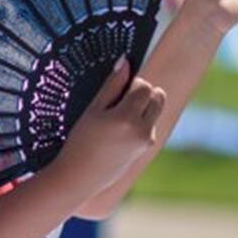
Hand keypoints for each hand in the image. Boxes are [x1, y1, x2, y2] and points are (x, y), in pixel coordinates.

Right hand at [51, 57, 165, 198]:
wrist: (80, 176)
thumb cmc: (81, 141)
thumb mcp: (93, 110)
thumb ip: (112, 85)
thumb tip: (126, 62)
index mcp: (126, 118)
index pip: (144, 86)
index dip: (133, 83)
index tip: (118, 90)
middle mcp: (142, 130)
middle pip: (158, 96)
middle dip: (144, 93)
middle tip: (121, 101)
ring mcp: (147, 140)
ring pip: (156, 110)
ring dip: (144, 107)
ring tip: (117, 119)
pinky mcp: (147, 148)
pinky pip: (150, 124)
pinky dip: (140, 122)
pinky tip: (119, 133)